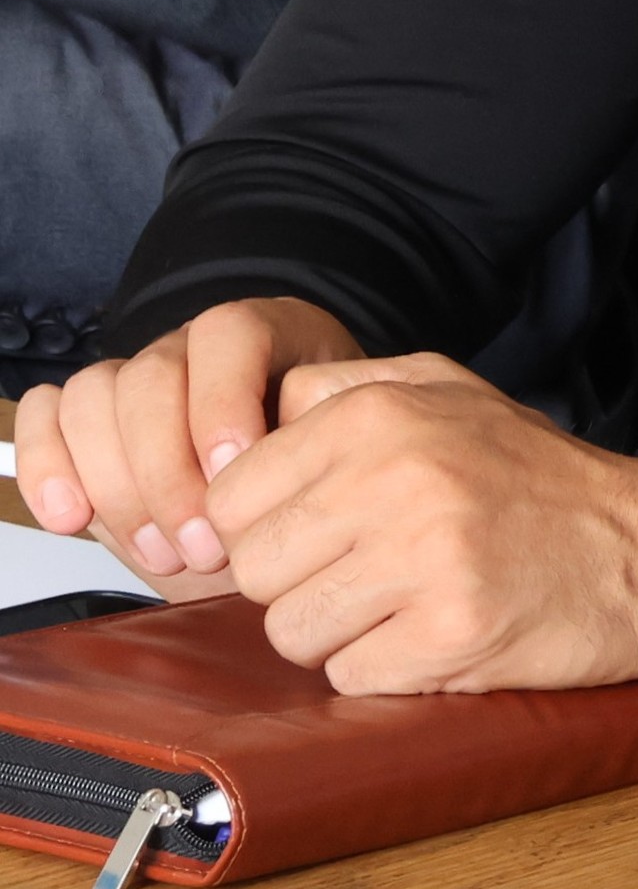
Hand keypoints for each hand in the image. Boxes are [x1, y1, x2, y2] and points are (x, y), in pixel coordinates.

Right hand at [16, 297, 363, 591]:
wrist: (285, 488)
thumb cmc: (316, 468)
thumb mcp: (338, 454)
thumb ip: (323, 456)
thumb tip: (307, 481)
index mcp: (268, 334)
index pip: (229, 334)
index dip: (222, 404)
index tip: (236, 475)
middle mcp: (193, 350)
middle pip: (150, 378)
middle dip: (169, 474)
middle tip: (205, 546)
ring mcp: (135, 379)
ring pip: (94, 398)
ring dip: (119, 488)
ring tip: (165, 554)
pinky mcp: (88, 417)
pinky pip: (47, 414)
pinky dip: (49, 467)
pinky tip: (73, 519)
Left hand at [195, 355, 637, 693]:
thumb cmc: (536, 479)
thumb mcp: (449, 392)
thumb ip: (344, 387)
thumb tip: (252, 420)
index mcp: (380, 416)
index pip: (231, 498)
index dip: (266, 528)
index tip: (321, 535)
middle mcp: (395, 479)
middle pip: (254, 570)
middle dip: (299, 584)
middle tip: (367, 574)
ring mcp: (424, 559)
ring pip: (291, 631)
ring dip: (338, 632)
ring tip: (403, 604)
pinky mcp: (449, 634)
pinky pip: (349, 675)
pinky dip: (384, 668)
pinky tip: (433, 634)